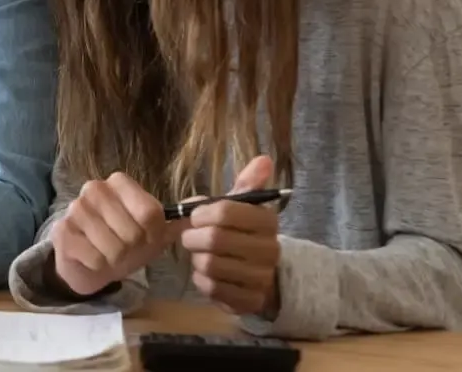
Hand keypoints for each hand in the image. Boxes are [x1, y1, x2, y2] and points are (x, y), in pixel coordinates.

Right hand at [49, 173, 173, 296]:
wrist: (89, 262)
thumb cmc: (124, 243)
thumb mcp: (154, 233)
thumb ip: (178, 221)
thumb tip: (205, 206)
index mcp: (119, 182)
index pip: (150, 213)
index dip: (153, 234)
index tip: (146, 237)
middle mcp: (94, 189)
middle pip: (132, 232)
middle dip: (132, 248)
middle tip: (124, 247)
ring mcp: (76, 209)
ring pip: (113, 247)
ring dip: (115, 259)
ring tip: (109, 253)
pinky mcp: (62, 231)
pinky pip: (95, 258)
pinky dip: (99, 266)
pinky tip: (92, 258)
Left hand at [179, 155, 281, 315]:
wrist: (261, 275)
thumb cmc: (242, 234)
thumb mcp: (244, 207)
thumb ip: (248, 184)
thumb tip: (264, 159)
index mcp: (267, 221)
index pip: (223, 211)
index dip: (200, 213)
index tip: (195, 216)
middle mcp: (270, 250)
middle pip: (213, 239)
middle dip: (193, 238)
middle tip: (191, 237)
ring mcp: (262, 278)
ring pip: (209, 265)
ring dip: (197, 260)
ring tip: (201, 255)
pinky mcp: (250, 301)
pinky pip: (211, 288)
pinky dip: (202, 281)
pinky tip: (208, 275)